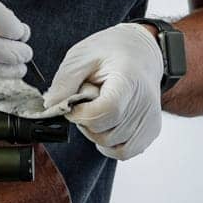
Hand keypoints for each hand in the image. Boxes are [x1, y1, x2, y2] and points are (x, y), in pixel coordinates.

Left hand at [44, 23, 163, 159]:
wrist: (140, 52)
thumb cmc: (110, 51)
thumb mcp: (81, 55)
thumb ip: (64, 81)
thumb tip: (51, 106)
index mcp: (128, 80)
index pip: (107, 112)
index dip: (81, 114)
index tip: (73, 103)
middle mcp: (145, 103)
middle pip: (107, 132)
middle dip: (86, 122)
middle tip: (86, 101)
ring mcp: (151, 119)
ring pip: (113, 146)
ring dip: (96, 133)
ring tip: (98, 108)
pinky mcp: (152, 130)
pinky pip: (125, 151)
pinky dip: (109, 145)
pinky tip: (104, 125)